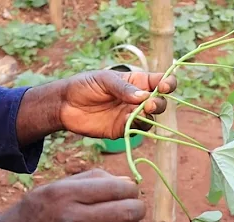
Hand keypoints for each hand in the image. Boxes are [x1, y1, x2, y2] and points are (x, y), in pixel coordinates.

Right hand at [0, 169, 144, 221]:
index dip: (132, 189)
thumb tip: (129, 184)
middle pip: (128, 212)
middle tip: (133, 209)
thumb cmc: (37, 210)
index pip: (119, 189)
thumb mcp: (57, 186)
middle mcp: (73, 219)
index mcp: (67, 194)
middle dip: (137, 208)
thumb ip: (93, 179)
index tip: (129, 192)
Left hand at [60, 70, 177, 139]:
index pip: (159, 81)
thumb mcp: (104, 80)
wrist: (65, 105)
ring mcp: (131, 115)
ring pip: (151, 118)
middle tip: (149, 103)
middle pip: (160, 102)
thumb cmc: (85, 85)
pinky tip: (128, 121)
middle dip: (159, 102)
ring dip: (151, 116)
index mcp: (136, 81)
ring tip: (144, 111)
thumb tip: (144, 96)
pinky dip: (136, 126)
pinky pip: (136, 130)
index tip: (166, 86)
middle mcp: (138, 99)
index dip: (168, 83)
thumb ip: (124, 88)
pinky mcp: (122, 130)